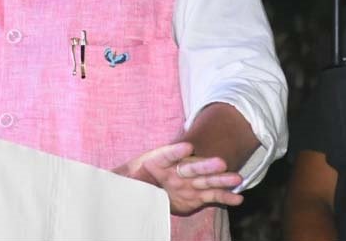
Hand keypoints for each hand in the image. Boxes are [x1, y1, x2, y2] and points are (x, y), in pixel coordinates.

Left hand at [113, 142, 244, 215]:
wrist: (142, 189)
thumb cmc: (130, 180)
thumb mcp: (123, 179)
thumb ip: (121, 179)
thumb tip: (107, 179)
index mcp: (156, 160)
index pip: (166, 154)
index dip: (176, 151)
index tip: (187, 147)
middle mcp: (176, 170)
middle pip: (191, 166)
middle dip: (205, 164)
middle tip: (221, 162)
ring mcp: (188, 183)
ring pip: (206, 180)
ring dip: (221, 179)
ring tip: (237, 179)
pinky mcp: (196, 196)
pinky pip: (212, 196)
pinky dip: (225, 197)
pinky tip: (238, 198)